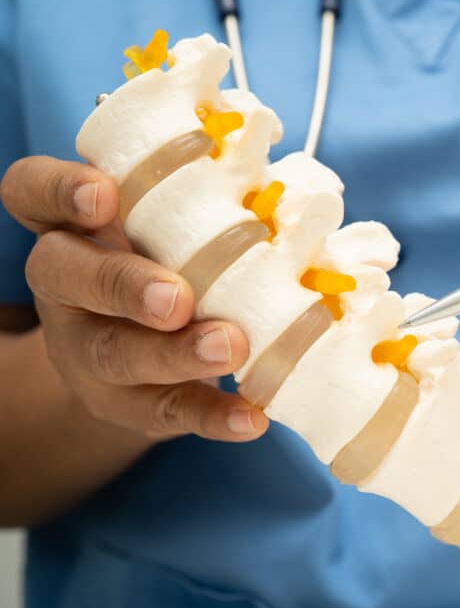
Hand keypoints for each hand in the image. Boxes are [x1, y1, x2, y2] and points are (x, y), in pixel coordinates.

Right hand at [1, 156, 267, 440]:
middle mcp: (66, 284)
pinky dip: (212, 415)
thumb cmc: (165, 257)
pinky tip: (252, 417)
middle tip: (177, 298)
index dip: (59, 190)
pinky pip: (166, 411)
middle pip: (70, 278)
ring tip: (229, 348)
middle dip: (125, 286)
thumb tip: (280, 191)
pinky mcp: (126, 402)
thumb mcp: (163, 222)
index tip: (104, 193)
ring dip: (174, 354)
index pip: (32, 192)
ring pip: (114, 353)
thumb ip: (196, 202)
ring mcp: (87, 349)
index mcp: (69, 224)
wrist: (138, 346)